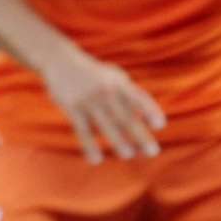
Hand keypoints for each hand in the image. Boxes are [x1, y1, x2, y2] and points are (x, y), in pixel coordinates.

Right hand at [45, 50, 164, 162]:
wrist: (60, 60)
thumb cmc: (95, 74)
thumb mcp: (115, 77)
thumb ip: (131, 94)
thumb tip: (148, 117)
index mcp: (120, 83)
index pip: (138, 98)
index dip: (150, 111)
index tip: (160, 125)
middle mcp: (106, 91)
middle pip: (125, 116)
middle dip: (140, 135)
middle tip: (152, 152)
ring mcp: (89, 99)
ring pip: (106, 124)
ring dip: (118, 141)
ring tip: (129, 155)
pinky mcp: (72, 107)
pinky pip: (82, 130)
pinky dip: (89, 146)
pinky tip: (96, 160)